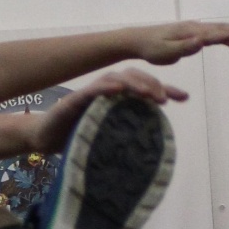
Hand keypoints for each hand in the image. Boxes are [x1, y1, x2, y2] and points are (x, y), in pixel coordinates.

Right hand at [28, 69, 187, 156]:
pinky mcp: (72, 100)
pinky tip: (116, 88)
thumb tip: (158, 151)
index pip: (145, 89)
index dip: (165, 89)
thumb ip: (130, 138)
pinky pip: (90, 90)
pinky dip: (104, 87)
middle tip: (164, 99)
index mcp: (117, 100)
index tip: (184, 97)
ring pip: (116, 78)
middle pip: (133, 77)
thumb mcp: (110, 139)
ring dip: (133, 83)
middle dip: (152, 84)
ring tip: (148, 93)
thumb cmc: (77, 139)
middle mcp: (106, 92)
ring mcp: (90, 94)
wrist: (44, 141)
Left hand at [135, 20, 228, 62]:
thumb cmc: (151, 48)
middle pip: (222, 30)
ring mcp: (194, 29)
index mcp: (191, 32)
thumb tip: (201, 41)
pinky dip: (226, 34)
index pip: (216, 34)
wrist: (138, 40)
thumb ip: (184, 47)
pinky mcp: (192, 34)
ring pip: (219, 31)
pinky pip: (213, 34)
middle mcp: (195, 27)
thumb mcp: (165, 52)